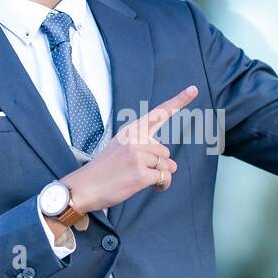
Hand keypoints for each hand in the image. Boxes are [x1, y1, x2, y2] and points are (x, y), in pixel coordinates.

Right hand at [61, 84, 196, 212]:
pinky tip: (147, 187)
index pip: (158, 113)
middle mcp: (135, 139)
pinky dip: (161, 185)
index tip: (193, 89)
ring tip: (140, 180)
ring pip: (167, 165)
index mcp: (131, 131)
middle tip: (138, 171)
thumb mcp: (120, 148)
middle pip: (165, 152)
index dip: (179, 101)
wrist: (83, 187)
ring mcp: (138, 155)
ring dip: (160, 176)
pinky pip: (165, 178)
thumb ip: (147, 150)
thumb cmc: (104, 170)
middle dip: (158, 165)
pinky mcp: (142, 173)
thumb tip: (172, 165)